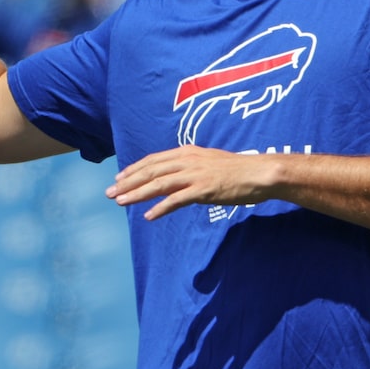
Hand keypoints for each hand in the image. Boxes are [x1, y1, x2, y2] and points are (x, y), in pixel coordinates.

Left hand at [105, 145, 275, 220]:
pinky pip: (177, 200)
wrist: (260, 173)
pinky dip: (161, 207)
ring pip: (159, 184)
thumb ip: (189, 169)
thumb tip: (173, 181)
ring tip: (121, 202)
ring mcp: (195, 175)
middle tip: (110, 193)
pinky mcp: (204, 190)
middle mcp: (188, 160)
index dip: (134, 169)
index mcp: (188, 153)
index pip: (154, 160)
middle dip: (128, 182)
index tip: (119, 178)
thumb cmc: (237, 170)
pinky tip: (149, 216)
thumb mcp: (208, 163)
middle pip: (151, 171)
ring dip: (137, 194)